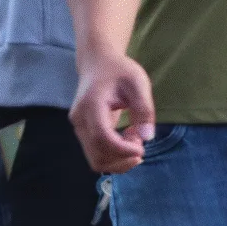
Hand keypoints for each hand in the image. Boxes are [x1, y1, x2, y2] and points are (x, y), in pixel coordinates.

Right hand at [69, 51, 156, 174]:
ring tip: (135, 139)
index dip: (123, 150)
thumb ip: (143, 108)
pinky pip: (97, 155)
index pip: (102, 138)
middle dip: (123, 158)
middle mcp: (80, 120)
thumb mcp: (138, 82)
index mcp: (91, 105)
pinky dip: (115, 156)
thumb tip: (147, 137)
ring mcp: (79, 128)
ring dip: (120, 160)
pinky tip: (128, 139)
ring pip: (96, 161)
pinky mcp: (83, 133)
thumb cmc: (119, 71)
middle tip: (140, 140)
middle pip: (97, 156)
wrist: (98, 64)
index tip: (142, 148)